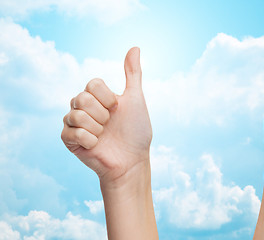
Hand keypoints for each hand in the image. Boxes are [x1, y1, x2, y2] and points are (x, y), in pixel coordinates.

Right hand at [61, 47, 151, 184]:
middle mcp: (83, 107)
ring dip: (96, 128)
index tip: (118, 109)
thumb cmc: (136, 132)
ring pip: (75, 114)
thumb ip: (133, 74)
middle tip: (110, 125)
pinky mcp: (68, 140)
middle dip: (102, 114)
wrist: (132, 161)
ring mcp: (74, 123)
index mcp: (97, 96)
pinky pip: (72, 132)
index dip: (108, 98)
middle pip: (82, 97)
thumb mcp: (135, 99)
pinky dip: (89, 140)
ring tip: (104, 136)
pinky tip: (96, 145)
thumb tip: (135, 47)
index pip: (93, 84)